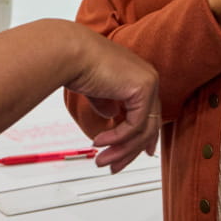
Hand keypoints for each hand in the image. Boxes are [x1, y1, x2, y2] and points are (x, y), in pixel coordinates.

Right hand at [63, 26, 159, 172]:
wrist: (70, 52)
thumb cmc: (77, 64)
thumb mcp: (97, 90)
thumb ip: (108, 102)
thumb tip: (112, 115)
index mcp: (139, 76)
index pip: (149, 114)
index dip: (145, 138)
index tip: (141, 155)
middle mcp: (148, 77)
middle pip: (149, 125)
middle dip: (129, 151)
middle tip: (113, 167)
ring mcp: (149, 82)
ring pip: (143, 130)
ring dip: (121, 150)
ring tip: (102, 161)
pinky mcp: (143, 87)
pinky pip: (134, 125)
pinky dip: (117, 138)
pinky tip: (99, 142)